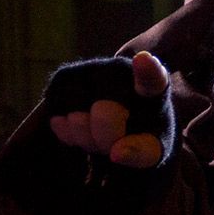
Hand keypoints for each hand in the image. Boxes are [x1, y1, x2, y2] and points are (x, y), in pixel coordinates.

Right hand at [44, 52, 173, 168]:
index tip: (144, 60)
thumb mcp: (152, 148)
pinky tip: (82, 126)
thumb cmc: (142, 132)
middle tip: (116, 141)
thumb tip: (116, 154)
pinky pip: (58, 118)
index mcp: (155, 84)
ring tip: (100, 133)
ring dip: (86, 139)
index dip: (147, 70)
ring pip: (77, 119)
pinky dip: (68, 133)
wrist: (121, 115)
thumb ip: (141, 153)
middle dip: (106, 139)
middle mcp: (121, 69)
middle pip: (105, 116)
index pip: (151, 77)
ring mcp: (91, 68)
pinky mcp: (65, 76)